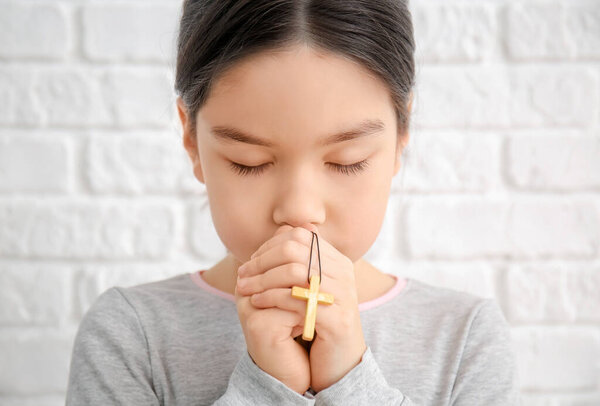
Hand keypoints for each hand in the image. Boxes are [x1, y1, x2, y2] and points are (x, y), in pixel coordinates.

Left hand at [237, 223, 366, 393]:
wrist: (340, 363)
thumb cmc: (319, 324)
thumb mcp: (311, 288)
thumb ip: (299, 262)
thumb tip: (279, 230)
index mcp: (338, 261)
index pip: (299, 236)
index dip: (270, 245)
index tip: (251, 260)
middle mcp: (344, 273)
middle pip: (294, 249)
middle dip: (262, 260)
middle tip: (241, 274)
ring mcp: (342, 295)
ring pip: (293, 271)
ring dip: (262, 279)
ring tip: (243, 289)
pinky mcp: (336, 318)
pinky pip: (296, 298)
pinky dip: (271, 297)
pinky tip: (255, 302)